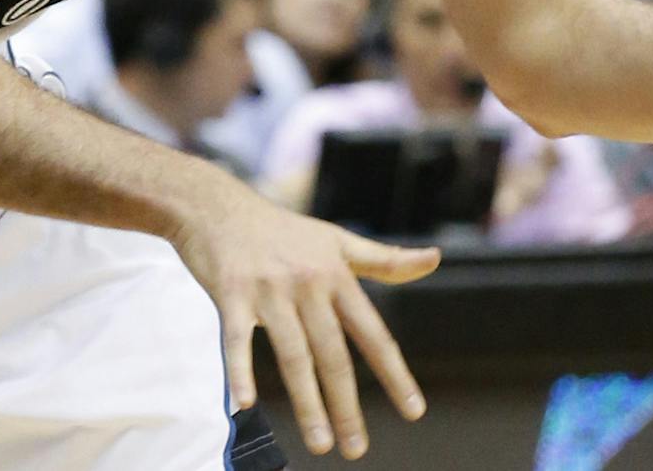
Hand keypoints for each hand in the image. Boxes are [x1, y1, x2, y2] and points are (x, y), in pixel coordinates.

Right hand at [171, 181, 438, 459]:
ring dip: (308, 403)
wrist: (217, 207)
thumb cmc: (282, 230)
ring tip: (320, 443)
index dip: (394, 374)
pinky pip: (236, 340)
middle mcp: (307, 284)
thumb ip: (385, 259)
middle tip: (356, 448)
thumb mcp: (338, 240)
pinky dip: (240, 371)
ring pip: (292, 354)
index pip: (372, 333)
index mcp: (336, 275)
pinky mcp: (231, 293)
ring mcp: (268, 290)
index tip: (413, 411)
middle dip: (346, 405)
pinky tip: (246, 403)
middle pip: (332, 353)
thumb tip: (435, 259)